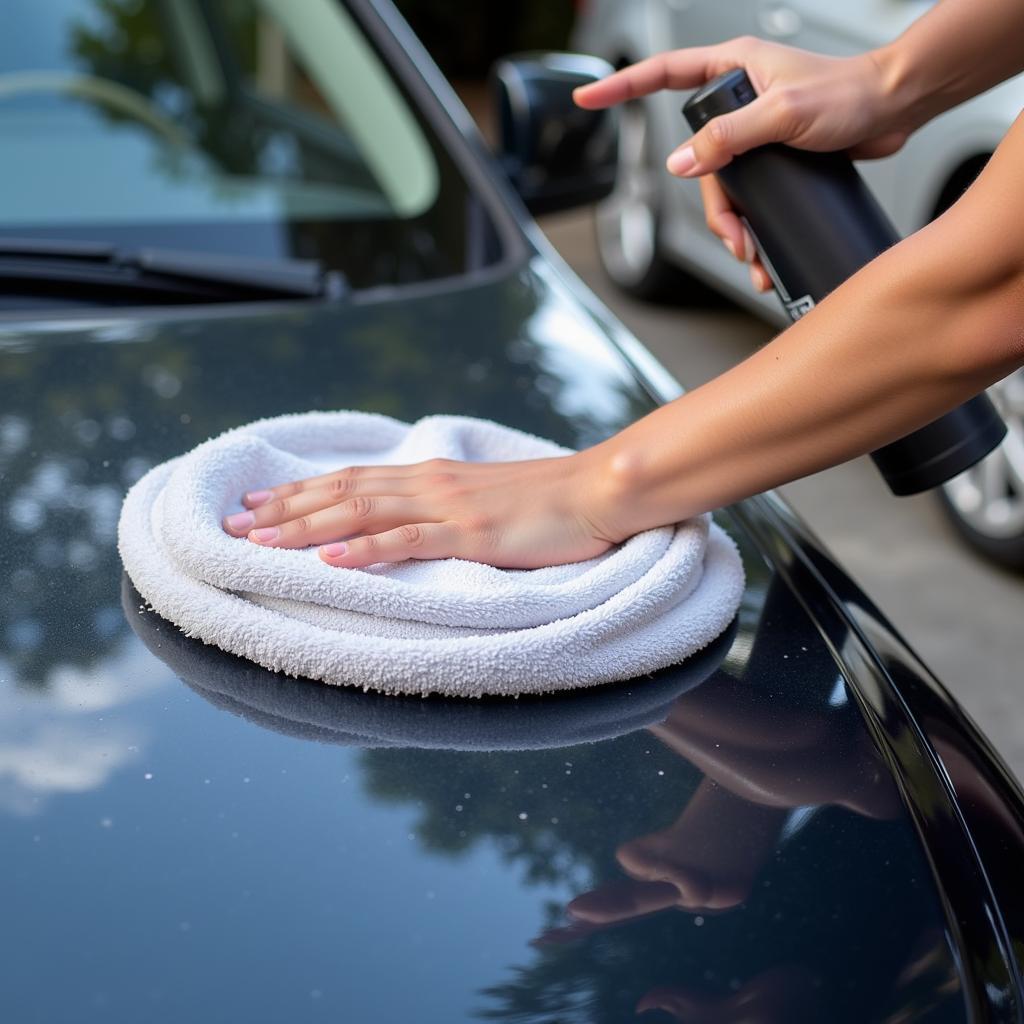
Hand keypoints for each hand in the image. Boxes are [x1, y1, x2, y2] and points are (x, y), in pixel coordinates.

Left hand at [221, 451, 622, 569]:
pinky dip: (363, 549)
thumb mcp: (485, 497)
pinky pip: (407, 540)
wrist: (596, 491)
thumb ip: (444, 504)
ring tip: (259, 541)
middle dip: (283, 509)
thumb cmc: (547, 500)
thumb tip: (409, 519)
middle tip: (232, 524)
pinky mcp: (470, 534)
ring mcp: (447, 508)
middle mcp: (429, 484)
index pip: (351, 478)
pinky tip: (329, 560)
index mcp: (431, 476)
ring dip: (305, 526)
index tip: (256, 504)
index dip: (299, 491)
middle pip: (341, 491)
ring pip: (360, 512)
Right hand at [574, 37, 909, 291]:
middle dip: (714, 208)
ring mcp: (756, 132)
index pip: (663, 74)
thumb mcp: (783, 114)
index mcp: (734, 70)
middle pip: (699, 162)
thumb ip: (730, 137)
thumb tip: (680, 165)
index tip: (587, 100)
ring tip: (753, 258)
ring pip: (726, 190)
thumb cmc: (850, 94)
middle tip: (735, 240)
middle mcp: (740, 101)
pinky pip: (751, 198)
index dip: (622, 89)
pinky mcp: (775, 159)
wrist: (897, 108)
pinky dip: (753, 228)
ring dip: (735, 229)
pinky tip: (761, 254)